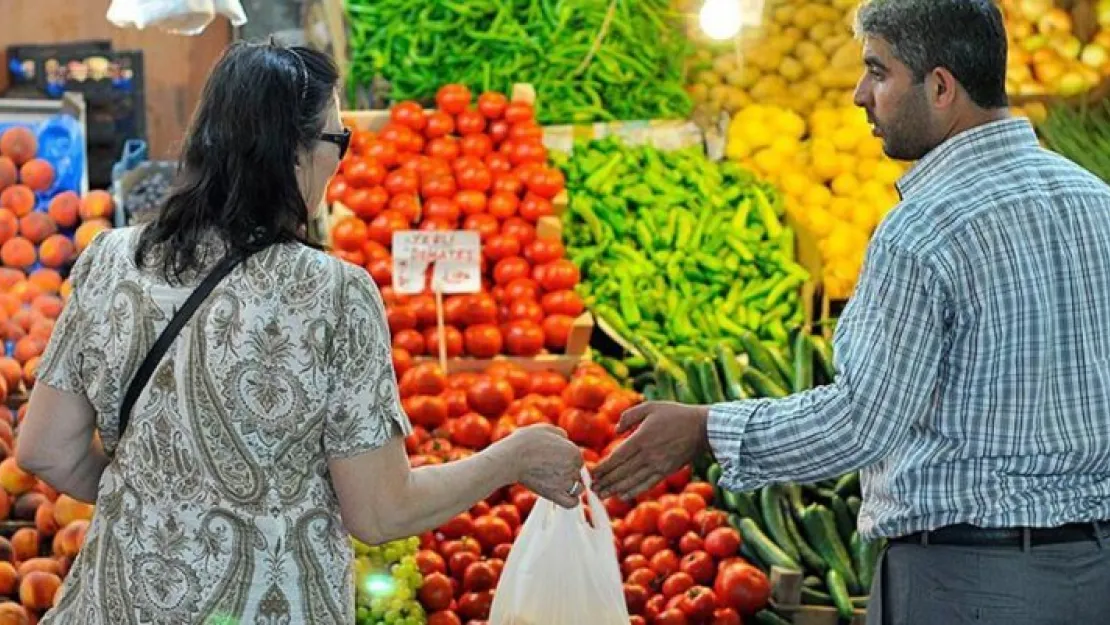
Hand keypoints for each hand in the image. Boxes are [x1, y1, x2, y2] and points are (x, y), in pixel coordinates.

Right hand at [506, 424, 584, 507]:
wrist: (511, 458)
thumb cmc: (525, 442)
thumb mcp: (545, 429)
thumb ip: (559, 434)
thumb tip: (565, 438)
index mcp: (573, 451)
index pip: (578, 459)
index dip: (567, 460)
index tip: (554, 461)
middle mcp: (572, 467)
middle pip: (577, 473)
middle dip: (567, 472)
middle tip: (550, 470)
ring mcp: (564, 482)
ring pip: (577, 488)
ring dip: (571, 487)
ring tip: (556, 483)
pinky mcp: (555, 495)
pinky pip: (572, 503)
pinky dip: (571, 501)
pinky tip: (563, 496)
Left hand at [592, 401, 709, 499]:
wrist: (702, 427)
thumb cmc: (675, 414)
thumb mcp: (650, 407)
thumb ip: (629, 416)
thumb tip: (616, 431)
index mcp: (641, 438)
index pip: (617, 457)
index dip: (603, 468)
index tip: (591, 474)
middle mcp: (647, 455)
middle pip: (621, 472)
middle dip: (605, 481)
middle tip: (591, 489)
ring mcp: (658, 465)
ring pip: (632, 481)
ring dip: (615, 489)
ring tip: (602, 495)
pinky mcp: (666, 471)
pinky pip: (647, 484)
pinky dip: (633, 491)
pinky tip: (622, 495)